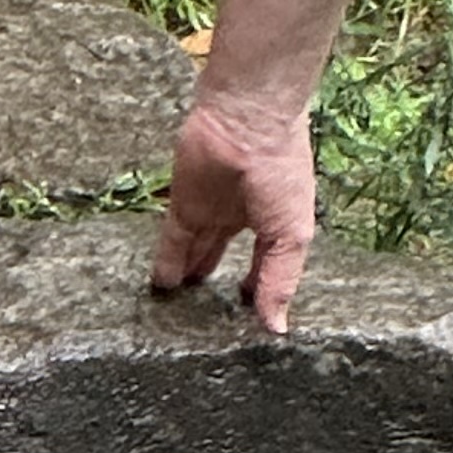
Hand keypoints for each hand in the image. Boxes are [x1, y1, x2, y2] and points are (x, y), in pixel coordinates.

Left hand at [150, 93, 318, 333]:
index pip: (262, 267)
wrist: (249, 123)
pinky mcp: (182, 202)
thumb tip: (276, 329)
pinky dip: (166, 262)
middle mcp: (239, 218)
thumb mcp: (291, 237)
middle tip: (207, 314)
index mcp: (273, 225)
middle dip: (216, 280)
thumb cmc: (281, 173)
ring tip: (180, 306)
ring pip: (195, 249)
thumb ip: (279, 282)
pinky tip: (161, 286)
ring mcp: (209, 209)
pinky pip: (171, 239)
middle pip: (222, 255)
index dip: (257, 293)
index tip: (248, 322)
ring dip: (189, 273)